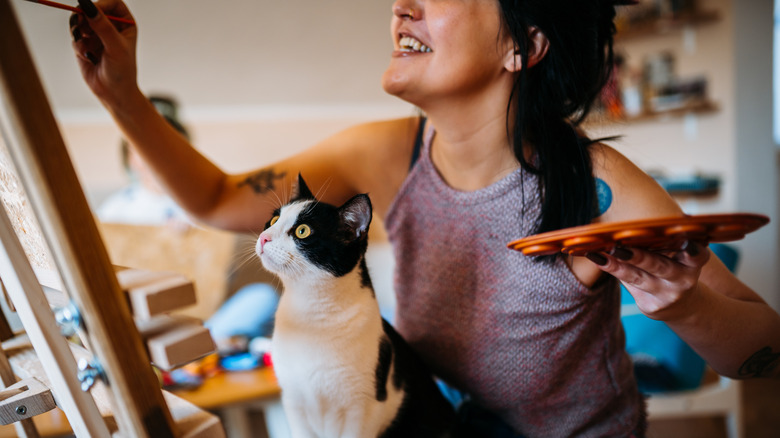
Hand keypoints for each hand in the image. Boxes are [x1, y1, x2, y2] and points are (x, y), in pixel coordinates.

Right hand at [70, 0, 138, 105]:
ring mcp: (97, 34)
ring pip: (80, 20)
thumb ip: (103, 26)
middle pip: (92, 8)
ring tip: (83, 41)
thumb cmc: (122, 71)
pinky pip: (75, 35)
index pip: (113, 3)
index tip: (92, 11)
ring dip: (79, 30)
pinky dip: (78, 45)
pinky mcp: (85, 43)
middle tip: (80, 24)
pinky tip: (88, 56)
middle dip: (84, 17)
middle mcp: (111, 26)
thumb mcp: (115, 47)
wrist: (113, 92)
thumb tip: (88, 5)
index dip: (101, 4)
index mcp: (126, 23)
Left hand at [586, 241, 710, 319]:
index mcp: (694, 263)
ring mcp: (666, 296)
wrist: (681, 305)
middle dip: (637, 256)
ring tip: (598, 254)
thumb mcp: (679, 256)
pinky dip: (613, 270)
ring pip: (638, 278)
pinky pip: (628, 285)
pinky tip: (598, 259)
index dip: (693, 249)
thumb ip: (664, 243)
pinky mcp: (651, 307)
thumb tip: (630, 222)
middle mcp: (683, 281)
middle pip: (659, 266)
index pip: (697, 256)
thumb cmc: (674, 268)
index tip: (685, 241)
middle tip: (617, 246)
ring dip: (616, 265)